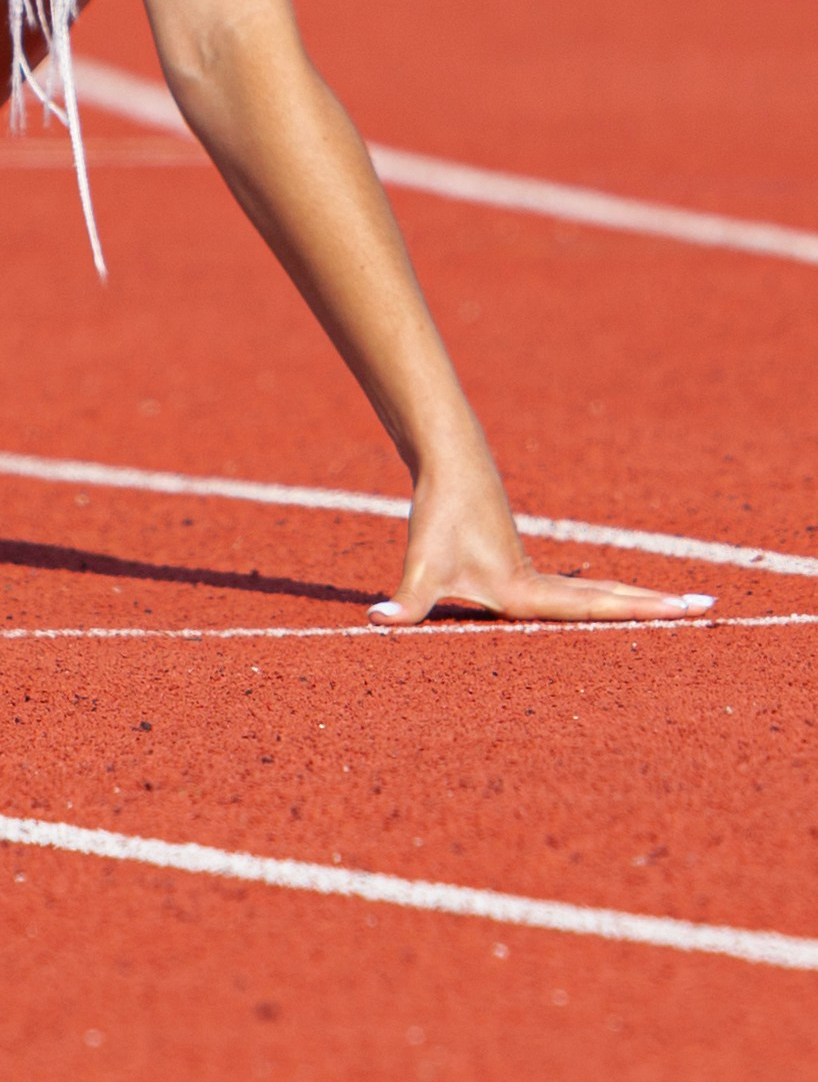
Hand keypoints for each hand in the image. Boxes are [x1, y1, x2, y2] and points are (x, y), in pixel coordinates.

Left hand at [373, 462, 711, 628]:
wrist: (446, 457)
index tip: (686, 610)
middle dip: (655, 607)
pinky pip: (569, 586)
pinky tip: (606, 598)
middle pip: (608, 599)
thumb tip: (375, 624)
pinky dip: (599, 594)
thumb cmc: (436, 514)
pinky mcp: (516, 559)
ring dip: (631, 600)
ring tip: (676, 606)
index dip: (642, 613)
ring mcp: (530, 569)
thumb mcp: (421, 566)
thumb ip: (406, 604)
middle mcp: (537, 583)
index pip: (596, 610)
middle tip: (706, 606)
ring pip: (593, 590)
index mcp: (526, 594)